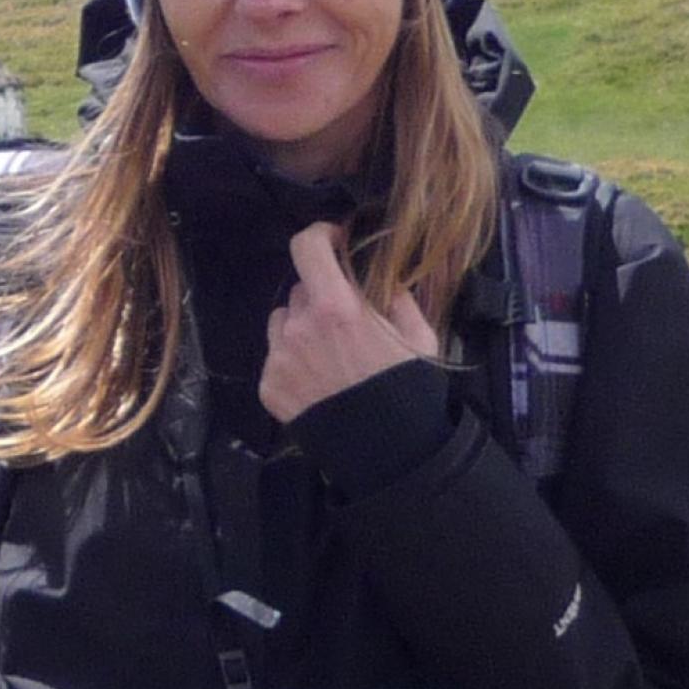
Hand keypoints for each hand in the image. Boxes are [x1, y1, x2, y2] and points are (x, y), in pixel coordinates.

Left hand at [259, 221, 441, 424]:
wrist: (389, 452)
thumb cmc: (409, 390)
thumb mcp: (420, 337)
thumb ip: (395, 298)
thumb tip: (380, 276)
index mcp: (337, 308)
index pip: (306, 247)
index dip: (318, 236)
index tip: (332, 240)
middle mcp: (299, 326)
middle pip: (301, 290)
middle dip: (322, 297)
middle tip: (347, 322)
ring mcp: (279, 356)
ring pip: (283, 321)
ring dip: (302, 327)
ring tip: (331, 355)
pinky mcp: (268, 384)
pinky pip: (275, 356)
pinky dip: (293, 361)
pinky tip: (318, 382)